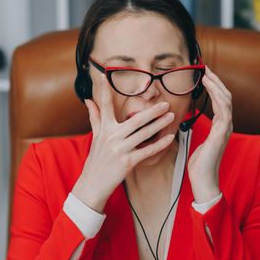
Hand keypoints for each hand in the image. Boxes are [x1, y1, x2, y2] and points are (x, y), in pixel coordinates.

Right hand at [71, 74, 175, 212]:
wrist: (93, 183)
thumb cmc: (97, 159)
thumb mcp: (95, 137)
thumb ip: (95, 117)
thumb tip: (87, 100)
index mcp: (104, 129)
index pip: (104, 105)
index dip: (105, 90)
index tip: (105, 75)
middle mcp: (111, 137)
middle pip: (135, 119)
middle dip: (152, 111)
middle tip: (165, 102)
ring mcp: (120, 149)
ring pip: (144, 133)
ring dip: (159, 124)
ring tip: (171, 116)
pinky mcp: (127, 162)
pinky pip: (147, 151)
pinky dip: (159, 144)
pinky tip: (169, 138)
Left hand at [188, 65, 232, 202]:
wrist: (203, 180)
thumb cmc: (200, 164)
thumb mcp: (196, 141)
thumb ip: (196, 128)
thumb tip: (187, 117)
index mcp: (221, 126)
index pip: (221, 101)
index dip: (214, 87)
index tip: (204, 76)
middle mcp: (226, 125)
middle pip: (226, 96)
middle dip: (216, 81)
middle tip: (205, 68)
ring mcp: (226, 128)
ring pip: (226, 99)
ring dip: (217, 84)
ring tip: (207, 73)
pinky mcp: (223, 132)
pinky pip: (224, 108)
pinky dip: (217, 95)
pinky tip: (209, 86)